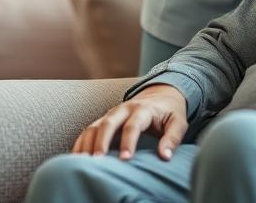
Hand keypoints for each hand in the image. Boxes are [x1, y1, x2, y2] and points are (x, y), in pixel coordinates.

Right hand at [72, 84, 187, 160]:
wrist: (161, 93)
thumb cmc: (170, 112)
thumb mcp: (178, 122)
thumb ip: (172, 138)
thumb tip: (164, 156)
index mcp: (143, 109)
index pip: (133, 125)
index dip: (128, 142)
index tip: (125, 159)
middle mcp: (124, 109)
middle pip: (108, 122)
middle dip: (102, 142)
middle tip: (98, 161)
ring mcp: (112, 113)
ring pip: (95, 125)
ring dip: (87, 143)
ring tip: (82, 162)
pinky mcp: (105, 119)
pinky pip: (88, 130)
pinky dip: (81, 143)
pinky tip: (76, 157)